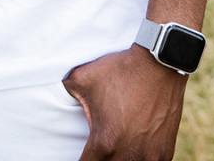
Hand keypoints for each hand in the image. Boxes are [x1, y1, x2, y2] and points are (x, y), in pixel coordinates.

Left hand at [63, 45, 186, 160]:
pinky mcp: (164, 153)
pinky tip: (131, 152)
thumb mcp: (83, 77)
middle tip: (95, 149)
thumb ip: (65, 93)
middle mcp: (129, 156)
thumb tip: (49, 94)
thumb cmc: (121, 70)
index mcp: (104, 143)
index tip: (79, 155)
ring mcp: (149, 157)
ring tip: (111, 148)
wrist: (160, 62)